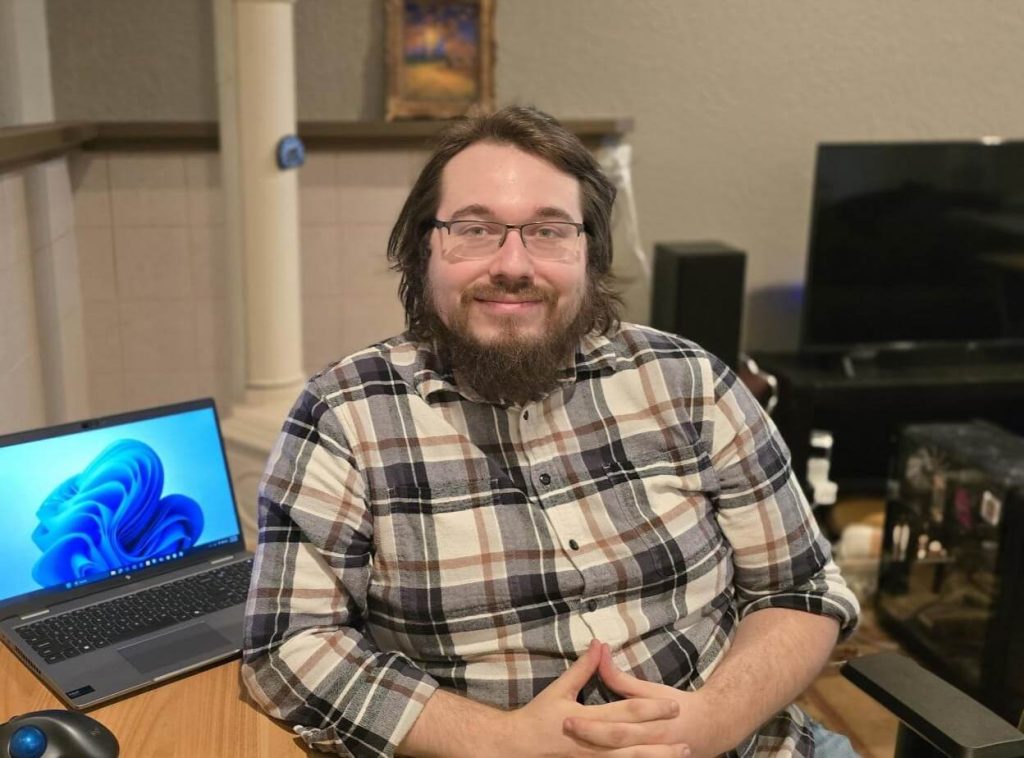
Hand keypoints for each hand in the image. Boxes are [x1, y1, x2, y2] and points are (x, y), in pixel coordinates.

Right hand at [497, 640, 690, 756]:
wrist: (516, 748)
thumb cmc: (538, 717)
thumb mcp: (559, 690)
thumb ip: (582, 669)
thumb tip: (599, 644)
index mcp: (587, 720)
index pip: (626, 714)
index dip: (652, 709)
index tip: (674, 705)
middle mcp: (593, 744)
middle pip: (633, 742)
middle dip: (661, 739)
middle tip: (687, 736)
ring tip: (680, 755)